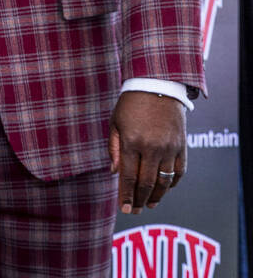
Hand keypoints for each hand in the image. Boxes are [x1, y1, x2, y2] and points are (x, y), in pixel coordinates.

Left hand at [109, 91, 185, 213]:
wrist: (157, 86)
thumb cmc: (131, 104)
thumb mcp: (115, 123)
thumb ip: (114, 149)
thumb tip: (115, 173)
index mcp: (132, 142)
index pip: (128, 177)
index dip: (126, 195)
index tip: (124, 208)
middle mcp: (152, 147)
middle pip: (146, 183)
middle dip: (139, 200)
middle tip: (134, 210)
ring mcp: (169, 148)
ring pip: (165, 181)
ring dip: (156, 196)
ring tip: (148, 204)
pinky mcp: (182, 146)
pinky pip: (179, 171)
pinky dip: (173, 183)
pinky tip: (164, 189)